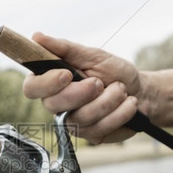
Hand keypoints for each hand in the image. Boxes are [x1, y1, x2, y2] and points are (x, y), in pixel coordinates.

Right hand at [22, 33, 144, 143]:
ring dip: (108, 100)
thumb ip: (65, 48)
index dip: (46, 83)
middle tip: (100, 82)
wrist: (141, 91)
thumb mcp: (92, 55)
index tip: (67, 74)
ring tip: (121, 89)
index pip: (31, 87)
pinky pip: (100, 128)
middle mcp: (58, 104)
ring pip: (81, 117)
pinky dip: (120, 112)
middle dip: (81, 92)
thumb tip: (37, 37)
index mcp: (52, 82)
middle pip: (53, 104)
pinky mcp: (91, 135)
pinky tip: (127, 104)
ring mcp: (73, 122)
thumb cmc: (113, 72)